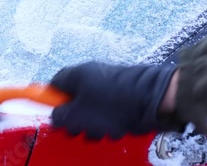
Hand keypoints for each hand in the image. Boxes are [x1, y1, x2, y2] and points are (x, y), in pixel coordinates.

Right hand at [50, 61, 176, 139]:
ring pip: (90, 106)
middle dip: (74, 118)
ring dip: (92, 122)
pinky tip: (116, 127)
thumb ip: (60, 117)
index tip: (56, 117)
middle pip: (72, 98)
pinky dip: (108, 118)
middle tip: (78, 129)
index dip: (51, 103)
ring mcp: (107, 82)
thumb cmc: (112, 105)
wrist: (155, 98)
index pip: (52, 86)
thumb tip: (53, 117)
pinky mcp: (122, 91)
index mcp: (75, 74)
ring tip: (101, 131)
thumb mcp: (79, 115)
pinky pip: (107, 106)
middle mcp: (90, 74)